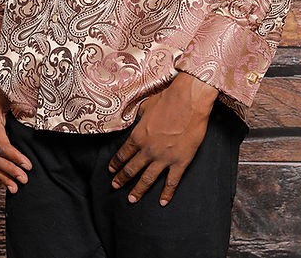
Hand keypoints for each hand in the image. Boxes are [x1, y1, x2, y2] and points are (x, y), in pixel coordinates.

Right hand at [0, 73, 31, 192]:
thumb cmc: (1, 89)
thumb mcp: (12, 93)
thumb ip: (22, 103)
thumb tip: (34, 113)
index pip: (2, 146)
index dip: (15, 158)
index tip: (28, 165)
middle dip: (11, 171)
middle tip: (25, 180)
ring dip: (2, 177)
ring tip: (15, 189)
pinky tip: (3, 182)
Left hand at [108, 72, 217, 205]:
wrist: (188, 101)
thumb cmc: (168, 99)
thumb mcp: (147, 105)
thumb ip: (140, 116)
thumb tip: (138, 118)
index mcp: (138, 136)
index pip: (123, 153)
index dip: (115, 163)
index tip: (111, 170)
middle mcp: (148, 150)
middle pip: (131, 169)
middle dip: (122, 179)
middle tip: (115, 186)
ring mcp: (164, 158)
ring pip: (147, 179)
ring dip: (138, 190)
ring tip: (132, 199)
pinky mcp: (180, 162)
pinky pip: (172, 182)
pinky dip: (167, 193)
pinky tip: (163, 202)